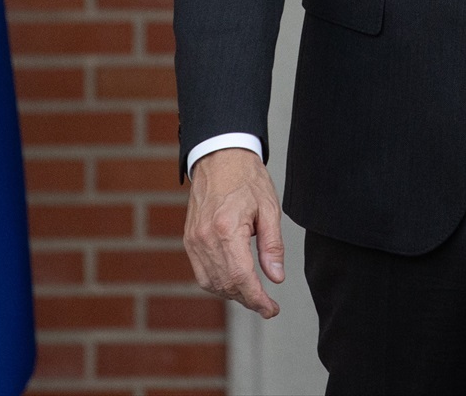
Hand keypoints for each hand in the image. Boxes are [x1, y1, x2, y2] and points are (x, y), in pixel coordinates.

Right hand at [184, 148, 285, 317]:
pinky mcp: (189, 239)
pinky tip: (234, 280)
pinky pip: (201, 272)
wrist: (219, 157)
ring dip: (232, 294)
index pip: (242, 278)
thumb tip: (276, 277)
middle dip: (248, 299)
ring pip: (211, 283)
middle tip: (267, 304)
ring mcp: (193, 240)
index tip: (272, 309)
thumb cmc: (246, 178)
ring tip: (252, 293)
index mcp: (226, 229)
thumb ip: (273, 245)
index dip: (258, 300)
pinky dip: (217, 282)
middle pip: (226, 285)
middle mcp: (205, 238)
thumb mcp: (269, 208)